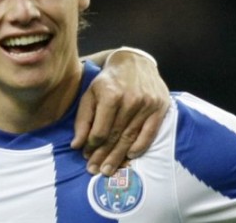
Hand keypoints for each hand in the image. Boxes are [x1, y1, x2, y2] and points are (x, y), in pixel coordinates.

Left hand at [71, 48, 169, 175]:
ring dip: (119, 156)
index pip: (100, 130)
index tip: (85, 156)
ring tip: (109, 170)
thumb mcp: (90, 94)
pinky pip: (150, 133)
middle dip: (103, 156)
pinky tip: (130, 156)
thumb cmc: (108, 80)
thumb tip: (76, 144)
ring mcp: (147, 105)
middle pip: (115, 136)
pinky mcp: (159, 108)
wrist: (135, 63)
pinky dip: (140, 147)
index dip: (92, 146)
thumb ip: (83, 119)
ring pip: (130, 137)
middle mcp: (130, 101)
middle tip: (95, 171)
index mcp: (110, 95)